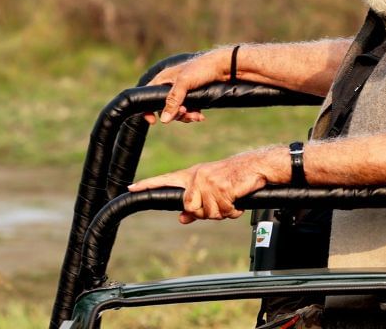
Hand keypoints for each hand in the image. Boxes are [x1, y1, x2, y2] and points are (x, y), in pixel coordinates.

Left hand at [128, 149, 277, 223]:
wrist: (255, 166)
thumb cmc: (233, 178)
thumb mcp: (211, 190)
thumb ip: (195, 205)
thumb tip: (181, 219)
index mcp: (192, 175)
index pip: (165, 180)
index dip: (147, 185)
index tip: (130, 188)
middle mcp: (197, 176)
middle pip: (190, 208)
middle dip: (206, 213)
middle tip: (220, 204)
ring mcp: (209, 181)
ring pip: (207, 213)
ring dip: (222, 212)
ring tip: (230, 200)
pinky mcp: (222, 186)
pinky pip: (223, 211)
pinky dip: (232, 211)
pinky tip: (236, 201)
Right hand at [143, 50, 226, 123]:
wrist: (223, 67)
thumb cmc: (201, 69)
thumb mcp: (184, 83)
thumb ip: (173, 100)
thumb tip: (164, 120)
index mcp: (163, 79)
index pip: (147, 95)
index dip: (147, 109)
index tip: (153, 121)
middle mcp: (169, 86)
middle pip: (164, 107)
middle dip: (175, 114)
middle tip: (185, 113)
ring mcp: (180, 92)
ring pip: (176, 111)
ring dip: (186, 116)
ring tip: (196, 116)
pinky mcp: (191, 96)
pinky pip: (187, 110)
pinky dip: (192, 115)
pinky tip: (200, 116)